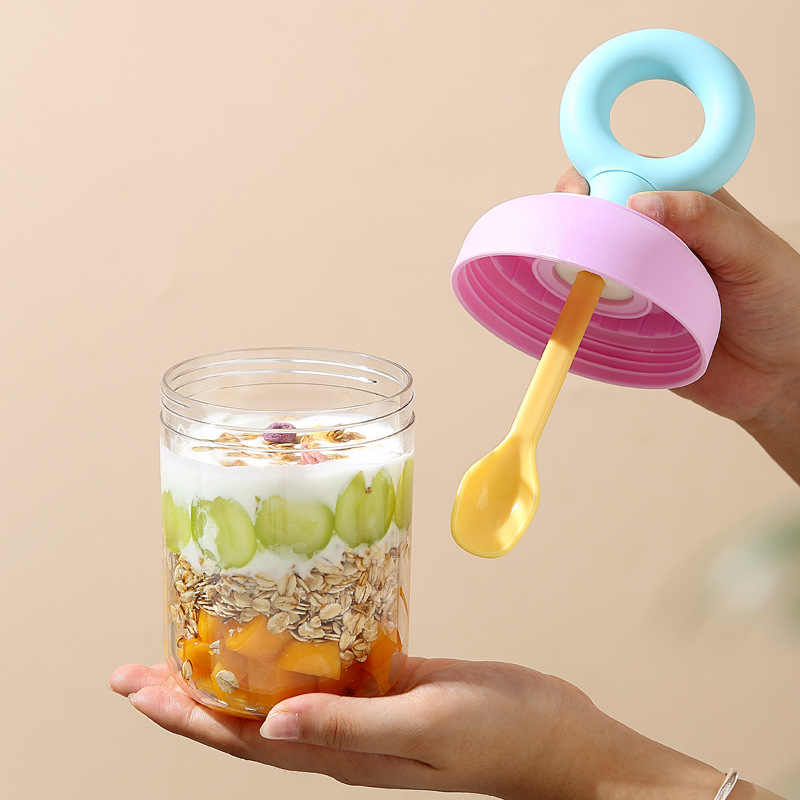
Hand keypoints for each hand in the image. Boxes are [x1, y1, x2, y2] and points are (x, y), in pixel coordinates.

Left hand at [109, 657, 721, 799]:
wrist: (554, 737)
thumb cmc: (502, 735)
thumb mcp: (427, 726)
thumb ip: (352, 724)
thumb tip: (270, 725)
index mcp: (341, 751)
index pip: (242, 738)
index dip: (185, 715)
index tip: (137, 687)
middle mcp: (339, 735)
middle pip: (244, 721)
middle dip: (186, 698)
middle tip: (136, 670)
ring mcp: (362, 711)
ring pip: (276, 696)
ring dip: (227, 677)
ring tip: (188, 652)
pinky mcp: (386, 683)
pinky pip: (322, 670)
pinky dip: (287, 654)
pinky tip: (276, 632)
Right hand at [556, 168, 799, 482]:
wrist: (779, 374)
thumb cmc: (781, 302)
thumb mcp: (749, 250)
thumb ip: (702, 218)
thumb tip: (638, 202)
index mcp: (677, 205)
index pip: (619, 174)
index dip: (590, 180)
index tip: (579, 196)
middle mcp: (646, 239)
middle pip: (586, 217)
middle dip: (570, 225)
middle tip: (575, 247)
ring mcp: (629, 281)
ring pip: (577, 263)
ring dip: (566, 269)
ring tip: (573, 282)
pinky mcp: (619, 323)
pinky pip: (583, 310)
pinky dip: (569, 309)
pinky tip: (570, 311)